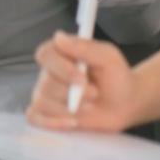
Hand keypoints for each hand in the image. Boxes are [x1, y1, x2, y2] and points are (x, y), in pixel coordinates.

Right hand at [26, 31, 142, 131]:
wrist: (125, 103)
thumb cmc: (116, 76)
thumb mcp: (108, 57)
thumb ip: (85, 47)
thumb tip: (59, 37)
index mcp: (62, 53)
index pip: (45, 54)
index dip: (59, 67)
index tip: (81, 76)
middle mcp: (50, 72)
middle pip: (45, 82)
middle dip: (72, 92)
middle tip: (95, 93)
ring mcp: (48, 93)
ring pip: (41, 101)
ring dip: (67, 108)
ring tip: (89, 107)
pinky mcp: (49, 113)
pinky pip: (35, 117)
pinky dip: (50, 122)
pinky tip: (72, 123)